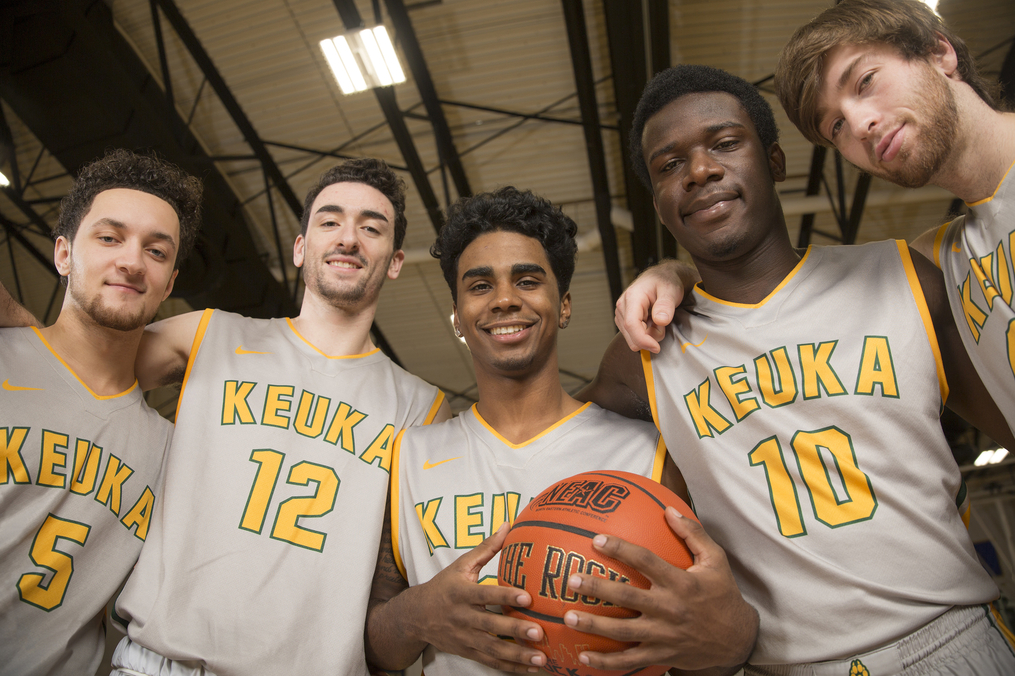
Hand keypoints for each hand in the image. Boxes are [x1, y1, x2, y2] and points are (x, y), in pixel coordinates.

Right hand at [409, 524, 546, 671]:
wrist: (416, 616)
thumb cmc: (443, 586)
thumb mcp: (461, 565)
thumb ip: (486, 548)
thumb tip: (508, 525)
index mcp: (461, 593)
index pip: (486, 594)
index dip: (505, 596)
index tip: (527, 597)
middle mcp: (462, 617)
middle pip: (491, 625)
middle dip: (515, 630)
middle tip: (539, 632)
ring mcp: (464, 637)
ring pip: (492, 648)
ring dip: (517, 655)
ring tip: (540, 658)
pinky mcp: (467, 652)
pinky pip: (490, 662)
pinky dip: (510, 667)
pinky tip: (530, 669)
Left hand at [562, 508, 757, 671]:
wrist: (738, 640)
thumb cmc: (723, 595)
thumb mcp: (716, 560)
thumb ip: (693, 533)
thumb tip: (668, 509)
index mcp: (681, 583)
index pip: (647, 562)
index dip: (621, 550)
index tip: (597, 540)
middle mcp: (671, 609)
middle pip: (628, 598)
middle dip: (599, 589)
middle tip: (573, 580)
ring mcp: (665, 636)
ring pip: (624, 632)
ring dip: (595, 626)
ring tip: (569, 618)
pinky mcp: (662, 656)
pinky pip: (630, 661)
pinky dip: (606, 663)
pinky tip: (582, 656)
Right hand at [615, 260, 694, 352]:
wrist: (661, 277)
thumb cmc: (666, 281)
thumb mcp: (671, 290)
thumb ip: (666, 305)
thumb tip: (660, 321)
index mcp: (632, 297)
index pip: (632, 325)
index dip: (643, 340)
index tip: (657, 347)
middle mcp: (622, 306)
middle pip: (632, 335)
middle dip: (650, 337)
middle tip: (663, 322)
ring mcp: (621, 314)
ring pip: (632, 338)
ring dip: (648, 335)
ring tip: (657, 319)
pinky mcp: (624, 320)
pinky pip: (633, 336)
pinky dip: (645, 333)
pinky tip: (651, 322)